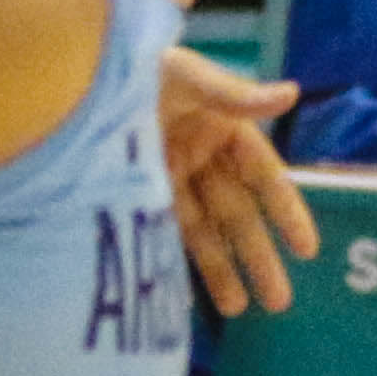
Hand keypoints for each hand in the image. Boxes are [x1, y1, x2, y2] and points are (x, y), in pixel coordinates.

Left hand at [158, 51, 314, 315]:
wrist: (69, 75)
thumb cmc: (134, 64)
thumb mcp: (185, 76)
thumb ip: (235, 94)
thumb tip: (292, 93)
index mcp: (224, 127)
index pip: (265, 177)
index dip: (287, 213)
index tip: (307, 250)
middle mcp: (201, 157)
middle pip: (238, 215)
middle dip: (259, 257)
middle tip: (280, 302)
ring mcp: (168, 178)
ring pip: (204, 232)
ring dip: (222, 270)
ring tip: (239, 311)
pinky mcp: (134, 193)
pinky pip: (164, 233)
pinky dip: (177, 262)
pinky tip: (187, 294)